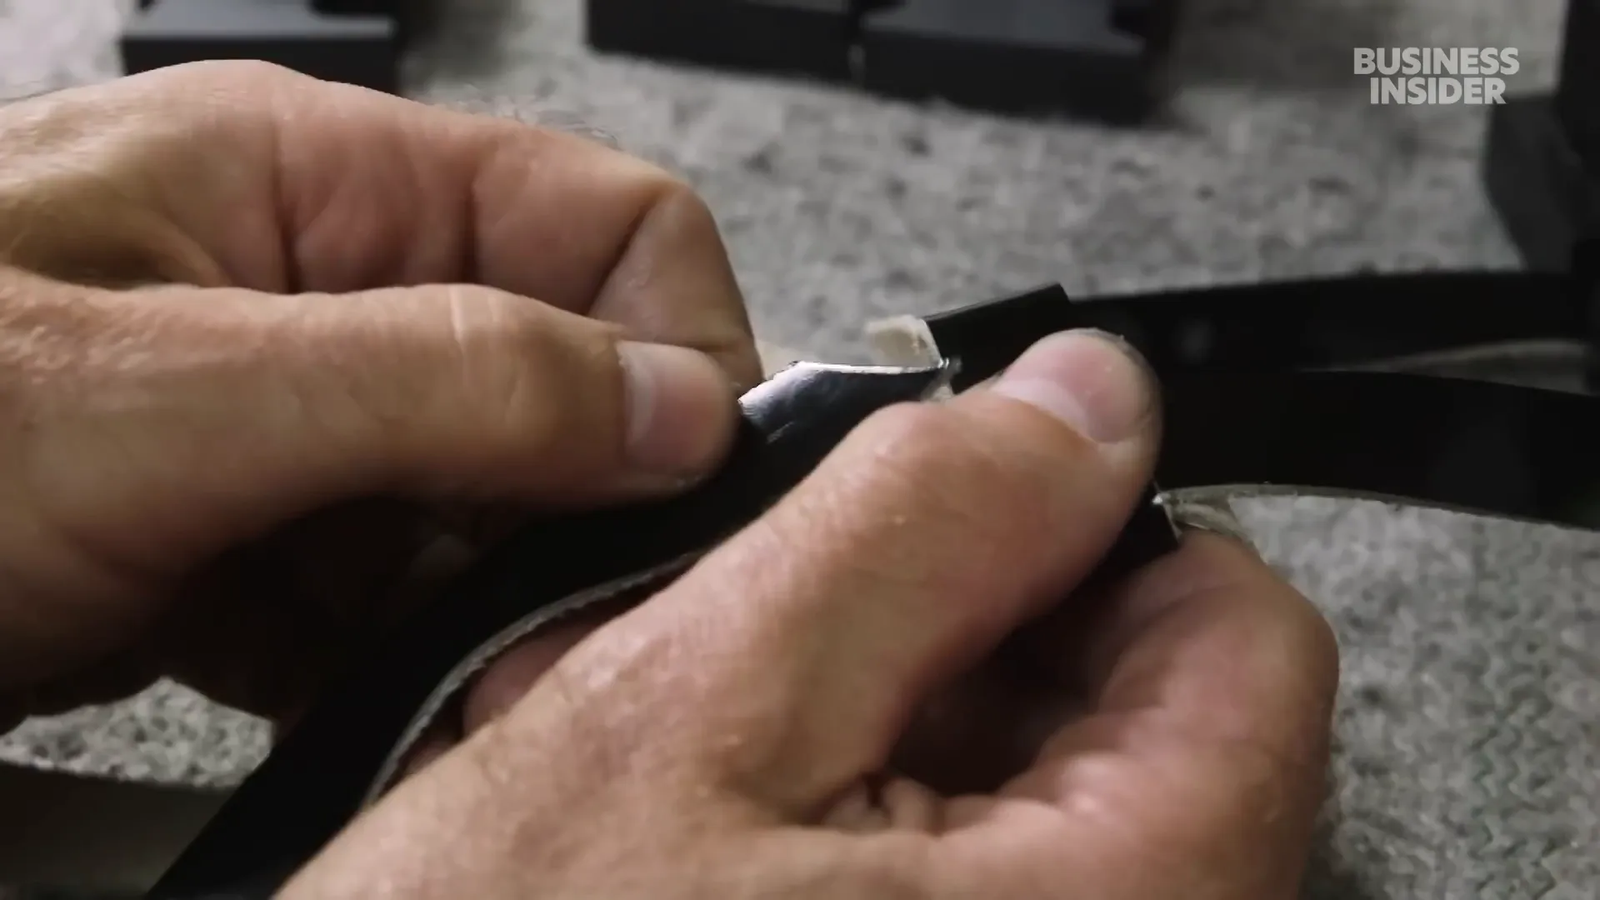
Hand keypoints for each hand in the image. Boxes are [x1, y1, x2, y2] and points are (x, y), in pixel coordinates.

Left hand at [0, 61, 760, 723]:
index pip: (604, 225)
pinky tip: (354, 695)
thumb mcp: (151, 398)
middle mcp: (321, 289)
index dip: (673, 349)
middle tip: (551, 626)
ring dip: (487, 602)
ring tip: (433, 677)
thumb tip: (668, 404)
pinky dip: (402, 658)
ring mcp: (290, 422)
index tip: (676, 487)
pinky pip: (396, 590)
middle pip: (561, 377)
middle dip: (578, 510)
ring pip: (489, 504)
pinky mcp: (253, 536)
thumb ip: (434, 382)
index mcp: (313, 184)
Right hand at [286, 332, 1340, 898]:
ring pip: (1016, 789)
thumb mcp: (694, 713)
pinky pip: (939, 867)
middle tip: (753, 640)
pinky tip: (690, 827)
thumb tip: (1087, 398)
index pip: (1241, 635)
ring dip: (850, 725)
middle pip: (1131, 713)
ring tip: (681, 753)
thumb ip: (921, 526)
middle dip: (933, 634)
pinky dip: (825, 812)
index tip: (952, 503)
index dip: (1092, 524)